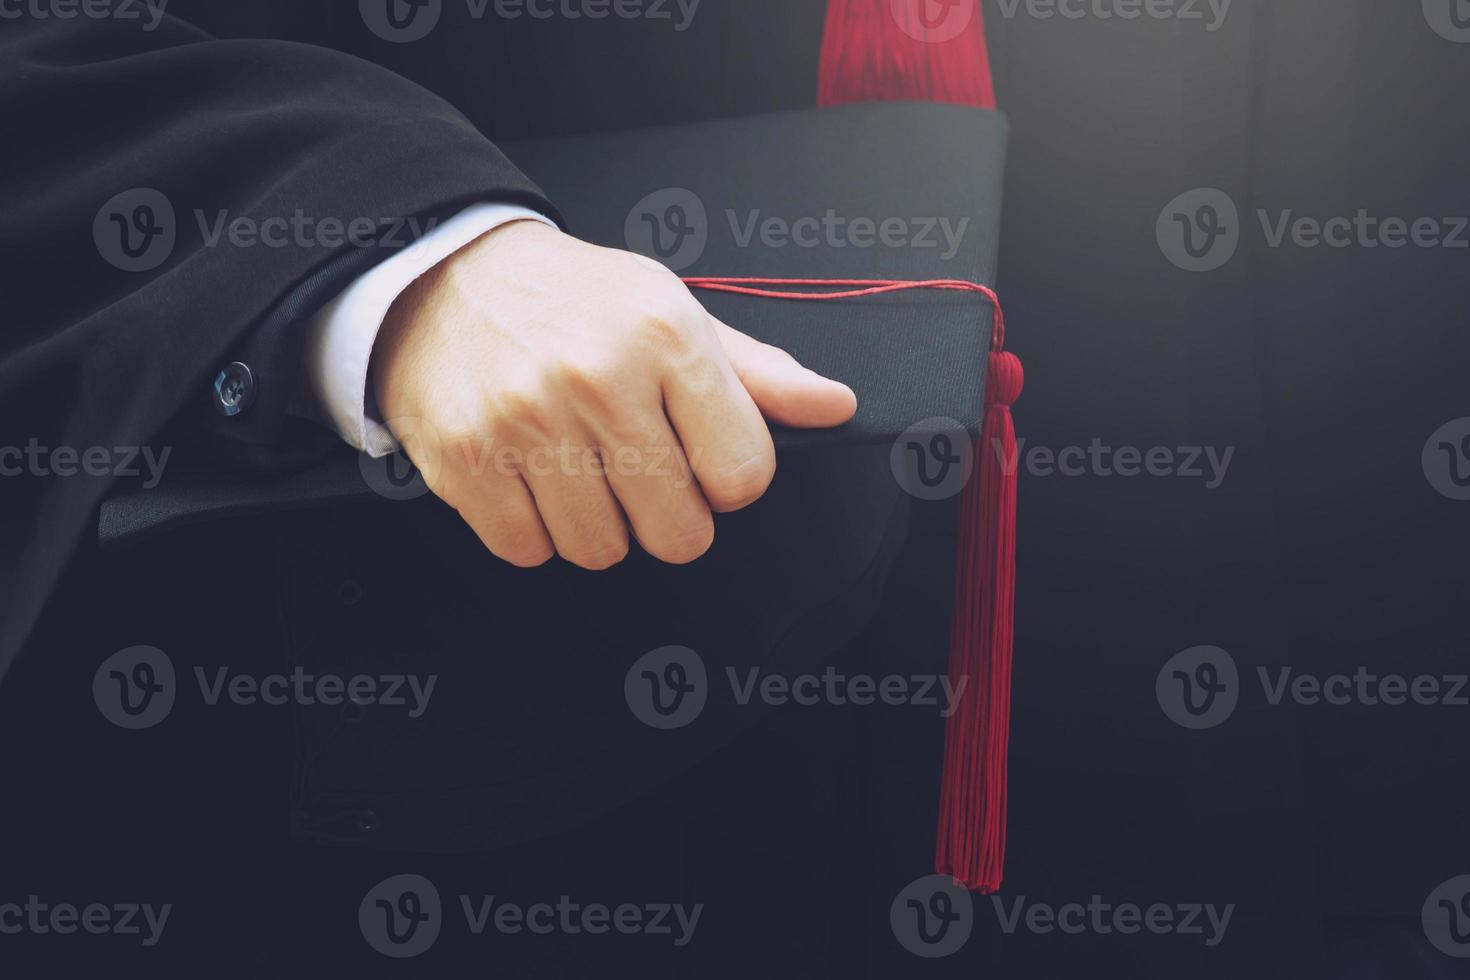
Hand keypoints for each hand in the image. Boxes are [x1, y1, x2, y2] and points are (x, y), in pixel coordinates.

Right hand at [372, 220, 856, 569]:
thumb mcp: (674, 313)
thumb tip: (835, 406)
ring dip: (598, 527)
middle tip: (637, 473)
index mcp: (667, 338)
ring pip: (601, 550)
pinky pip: (526, 550)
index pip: (744, 474)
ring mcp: (527, 421)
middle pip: (678, 532)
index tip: (701, 460)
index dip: (729, 480)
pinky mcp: (466, 458)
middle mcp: (599, 378)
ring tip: (579, 470)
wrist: (446, 276)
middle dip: (668, 517)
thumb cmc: (575, 301)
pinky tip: (530, 478)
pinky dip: (533, 530)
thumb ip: (758, 374)